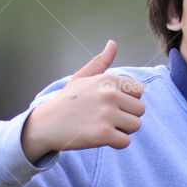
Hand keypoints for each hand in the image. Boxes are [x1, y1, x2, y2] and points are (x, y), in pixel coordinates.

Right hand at [21, 40, 144, 162]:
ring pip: (135, 126)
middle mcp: (109, 95)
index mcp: (108, 80)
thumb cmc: (66, 102)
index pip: (139, 91)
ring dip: (122, 130)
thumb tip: (113, 43)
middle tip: (105, 118)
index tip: (109, 104)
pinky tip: (99, 137)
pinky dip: (115, 143)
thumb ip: (100, 61)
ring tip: (102, 126)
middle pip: (140, 110)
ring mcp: (107, 114)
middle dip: (126, 116)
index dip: (127, 100)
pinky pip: (125, 142)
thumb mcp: (81, 77)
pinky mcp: (103, 134)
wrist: (45, 124)